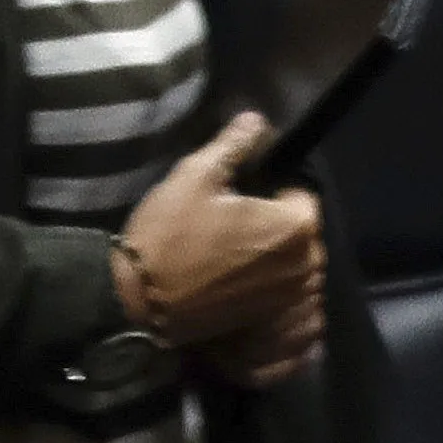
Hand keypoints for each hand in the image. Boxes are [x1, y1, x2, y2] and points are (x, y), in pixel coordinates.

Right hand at [120, 113, 327, 384]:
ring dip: (274, 254)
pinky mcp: (271, 322)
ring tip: (232, 248)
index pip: (302, 194)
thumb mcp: (195, 176)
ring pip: (295, 264)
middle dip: (276, 222)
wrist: (139, 307)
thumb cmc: (168, 238)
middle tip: (234, 220)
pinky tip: (234, 276)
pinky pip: (284, 295)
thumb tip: (258, 121)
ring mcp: (289, 300)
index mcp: (295, 227)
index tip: (244, 192)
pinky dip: (268, 284)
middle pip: (302, 232)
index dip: (275, 188)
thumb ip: (234, 145)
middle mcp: (304, 266)